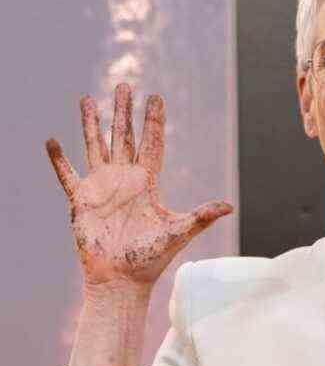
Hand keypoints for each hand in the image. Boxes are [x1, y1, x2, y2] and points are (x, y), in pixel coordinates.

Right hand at [46, 83, 232, 288]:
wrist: (121, 280)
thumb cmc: (150, 259)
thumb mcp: (179, 231)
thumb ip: (202, 216)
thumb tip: (230, 206)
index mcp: (147, 182)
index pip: (152, 142)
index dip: (154, 120)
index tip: (156, 97)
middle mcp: (124, 179)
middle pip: (124, 136)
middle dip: (123, 111)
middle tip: (124, 85)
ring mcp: (101, 188)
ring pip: (95, 146)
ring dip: (91, 124)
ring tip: (87, 99)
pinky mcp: (81, 201)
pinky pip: (67, 175)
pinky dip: (58, 160)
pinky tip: (52, 141)